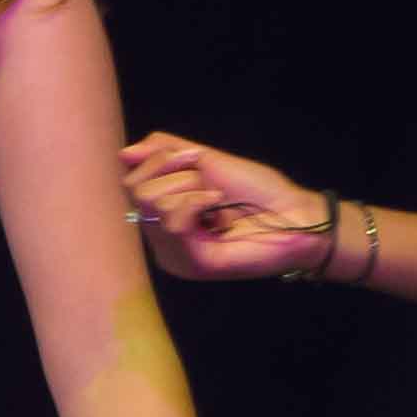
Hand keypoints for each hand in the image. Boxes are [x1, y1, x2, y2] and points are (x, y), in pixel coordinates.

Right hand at [122, 133, 330, 281]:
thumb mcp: (205, 159)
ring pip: (150, 204)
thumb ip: (164, 152)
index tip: (193, 158)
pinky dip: (196, 203)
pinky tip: (219, 208)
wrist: (293, 213)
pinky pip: (172, 223)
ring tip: (217, 200)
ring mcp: (175, 254)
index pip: (130, 180)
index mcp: (164, 214)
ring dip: (190, 188)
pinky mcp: (191, 264)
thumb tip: (124, 152)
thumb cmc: (257, 189)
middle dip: (174, 172)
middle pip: (135, 190)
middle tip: (207, 183)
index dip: (158, 159)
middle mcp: (163, 238)